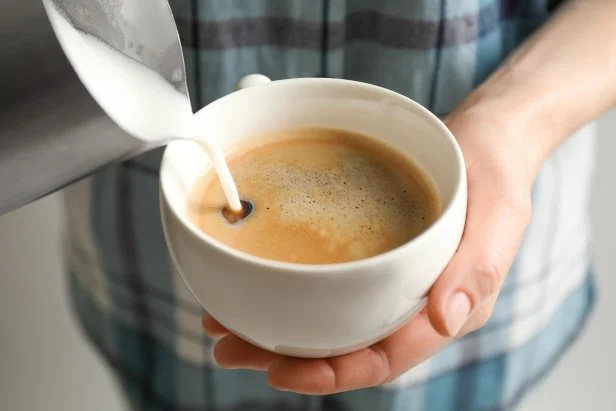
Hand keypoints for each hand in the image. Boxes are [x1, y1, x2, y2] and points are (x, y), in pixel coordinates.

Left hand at [202, 101, 535, 393]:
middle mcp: (413, 302)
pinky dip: (291, 286)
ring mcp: (392, 280)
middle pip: (346, 345)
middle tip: (228, 347)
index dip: (333, 373)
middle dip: (286, 355)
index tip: (280, 370)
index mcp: (447, 307)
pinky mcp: (374, 254)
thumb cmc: (495, 173)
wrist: (487, 138)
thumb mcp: (499, 214)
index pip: (386, 357)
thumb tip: (446, 319)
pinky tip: (256, 279)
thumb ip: (476, 269)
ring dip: (278, 326)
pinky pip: (330, 281)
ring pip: (330, 318)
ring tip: (225, 322)